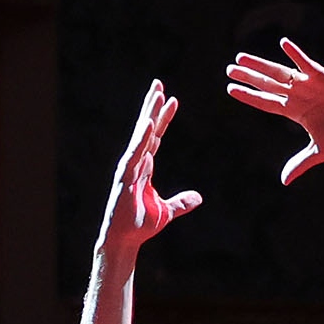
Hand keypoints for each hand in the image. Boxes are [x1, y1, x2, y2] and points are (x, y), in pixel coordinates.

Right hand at [94, 81, 202, 266]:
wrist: (125, 241)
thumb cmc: (140, 226)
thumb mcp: (167, 211)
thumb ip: (181, 202)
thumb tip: (198, 198)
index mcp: (144, 166)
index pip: (156, 136)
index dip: (164, 118)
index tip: (173, 100)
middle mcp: (135, 162)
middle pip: (146, 128)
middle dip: (152, 106)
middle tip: (159, 83)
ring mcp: (129, 168)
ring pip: (141, 135)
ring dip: (149, 113)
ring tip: (156, 93)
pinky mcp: (125, 177)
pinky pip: (135, 154)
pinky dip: (142, 138)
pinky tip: (148, 122)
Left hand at [225, 38, 323, 183]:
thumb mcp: (319, 151)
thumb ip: (300, 163)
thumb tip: (284, 181)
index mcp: (295, 111)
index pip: (266, 102)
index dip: (249, 96)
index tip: (230, 89)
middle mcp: (298, 95)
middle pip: (267, 84)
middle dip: (249, 77)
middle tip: (229, 69)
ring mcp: (308, 84)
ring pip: (279, 73)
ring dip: (261, 65)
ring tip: (241, 57)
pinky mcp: (322, 76)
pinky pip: (306, 64)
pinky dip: (295, 54)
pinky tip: (283, 44)